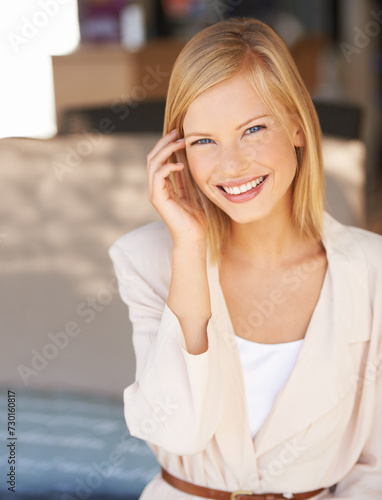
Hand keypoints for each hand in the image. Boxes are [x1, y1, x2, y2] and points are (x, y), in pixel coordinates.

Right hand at [147, 129, 207, 244]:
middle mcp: (155, 187)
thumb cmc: (194, 218)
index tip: (180, 134)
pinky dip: (168, 166)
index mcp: (162, 185)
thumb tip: (185, 161)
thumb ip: (185, 178)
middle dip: (164, 142)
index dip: (167, 145)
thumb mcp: (191, 192)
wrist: (193, 237)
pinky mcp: (158, 198)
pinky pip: (158, 175)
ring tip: (180, 142)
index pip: (159, 159)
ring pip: (153, 163)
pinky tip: (181, 164)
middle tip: (178, 132)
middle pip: (153, 157)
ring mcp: (155, 193)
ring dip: (166, 150)